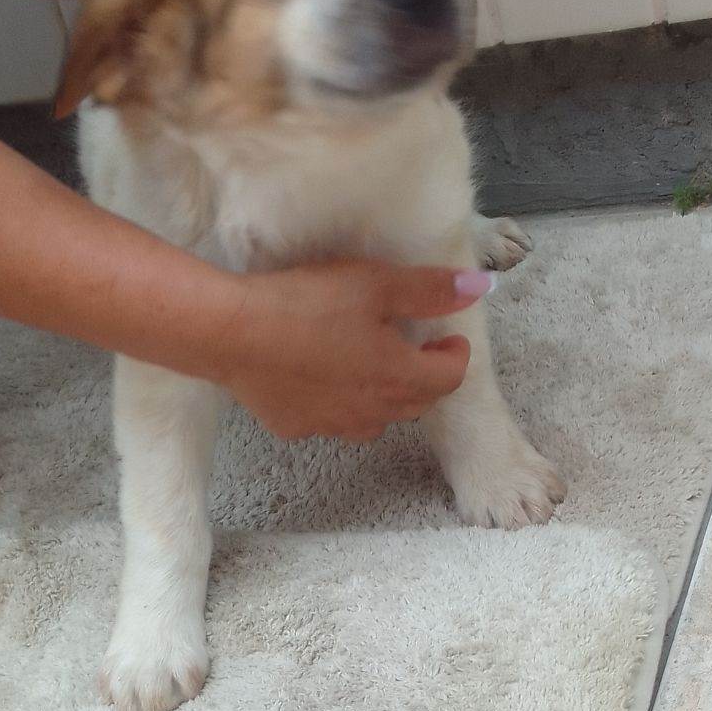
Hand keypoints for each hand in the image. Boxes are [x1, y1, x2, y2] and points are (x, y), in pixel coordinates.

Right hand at [217, 260, 490, 441]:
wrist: (231, 335)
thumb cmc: (306, 304)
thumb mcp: (374, 283)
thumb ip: (430, 288)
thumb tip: (480, 286)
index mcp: (398, 376)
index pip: (449, 378)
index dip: (455, 357)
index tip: (449, 338)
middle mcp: (372, 412)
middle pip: (416, 404)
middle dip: (425, 378)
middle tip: (416, 348)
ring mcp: (332, 425)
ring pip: (376, 420)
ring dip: (384, 397)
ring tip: (371, 367)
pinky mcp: (296, 427)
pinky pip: (330, 421)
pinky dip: (339, 404)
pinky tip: (321, 379)